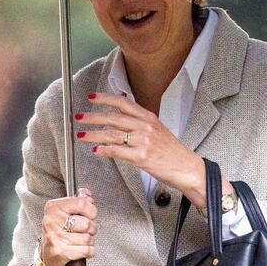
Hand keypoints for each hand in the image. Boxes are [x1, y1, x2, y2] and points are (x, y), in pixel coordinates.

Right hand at [40, 187, 97, 265]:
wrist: (48, 254)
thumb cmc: (59, 231)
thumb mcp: (66, 211)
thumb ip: (78, 200)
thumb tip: (86, 194)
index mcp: (54, 207)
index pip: (82, 203)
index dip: (91, 210)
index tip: (90, 214)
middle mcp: (52, 221)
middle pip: (87, 223)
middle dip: (92, 228)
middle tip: (85, 230)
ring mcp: (55, 237)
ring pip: (87, 238)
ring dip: (90, 240)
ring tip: (82, 239)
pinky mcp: (60, 252)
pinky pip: (86, 250)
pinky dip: (90, 251)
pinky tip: (83, 249)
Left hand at [75, 93, 203, 195]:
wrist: (186, 167)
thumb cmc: (171, 151)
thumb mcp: (157, 130)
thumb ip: (139, 124)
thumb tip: (118, 121)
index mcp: (149, 117)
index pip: (123, 103)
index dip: (105, 99)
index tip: (91, 97)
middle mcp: (145, 126)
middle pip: (114, 117)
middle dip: (93, 117)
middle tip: (79, 118)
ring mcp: (143, 141)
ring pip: (112, 134)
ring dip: (94, 134)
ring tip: (82, 136)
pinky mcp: (141, 157)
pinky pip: (117, 151)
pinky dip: (104, 150)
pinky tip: (96, 150)